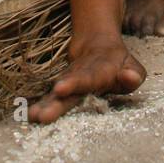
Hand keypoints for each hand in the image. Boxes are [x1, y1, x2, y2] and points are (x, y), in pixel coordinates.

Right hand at [27, 36, 145, 123]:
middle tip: (42, 115)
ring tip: (33, 117)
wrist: (96, 45)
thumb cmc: (118, 64)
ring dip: (45, 105)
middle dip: (55, 102)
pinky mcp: (61, 91)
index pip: (87, 77)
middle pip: (66, 89)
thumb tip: (129, 77)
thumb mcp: (132, 66)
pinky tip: (30, 117)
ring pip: (55, 95)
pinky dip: (41, 106)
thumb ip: (133, 74)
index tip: (59, 89)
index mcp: (98, 70)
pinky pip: (50, 99)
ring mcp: (68, 83)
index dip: (73, 83)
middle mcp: (79, 76)